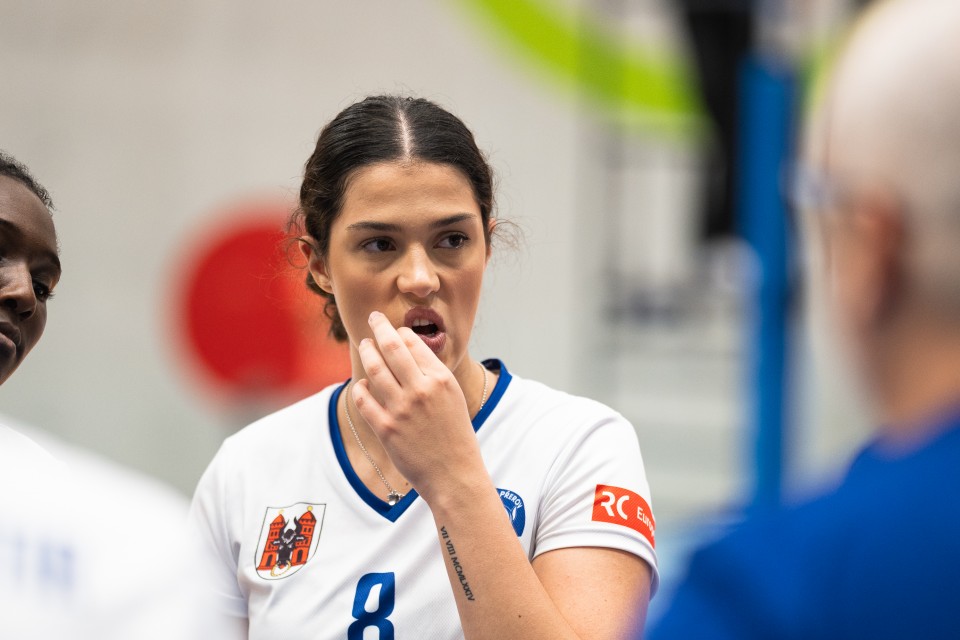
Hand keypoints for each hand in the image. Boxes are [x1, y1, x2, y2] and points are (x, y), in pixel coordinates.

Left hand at [352, 311, 486, 502]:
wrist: (454, 473)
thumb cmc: (455, 434)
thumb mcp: (453, 396)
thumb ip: (433, 374)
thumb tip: (409, 348)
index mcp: (441, 379)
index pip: (414, 343)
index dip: (400, 332)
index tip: (394, 330)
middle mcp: (421, 389)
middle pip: (391, 347)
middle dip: (379, 327)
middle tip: (373, 319)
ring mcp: (402, 409)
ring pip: (374, 369)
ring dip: (367, 352)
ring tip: (365, 345)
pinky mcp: (386, 429)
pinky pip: (364, 400)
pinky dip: (360, 388)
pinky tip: (361, 385)